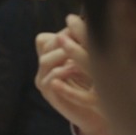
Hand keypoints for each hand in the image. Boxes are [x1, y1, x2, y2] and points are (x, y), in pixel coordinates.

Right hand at [34, 14, 113, 134]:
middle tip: (83, 40)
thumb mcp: (85, 60)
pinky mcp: (49, 93)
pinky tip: (79, 68)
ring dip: (65, 55)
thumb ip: (79, 46)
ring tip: (82, 54)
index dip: (62, 33)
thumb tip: (81, 22)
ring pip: (45, 60)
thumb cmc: (92, 84)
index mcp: (49, 57)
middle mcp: (43, 68)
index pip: (44, 39)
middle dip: (65, 41)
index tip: (81, 32)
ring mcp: (42, 80)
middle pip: (44, 45)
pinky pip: (51, 78)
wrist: (93, 111)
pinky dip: (66, 70)